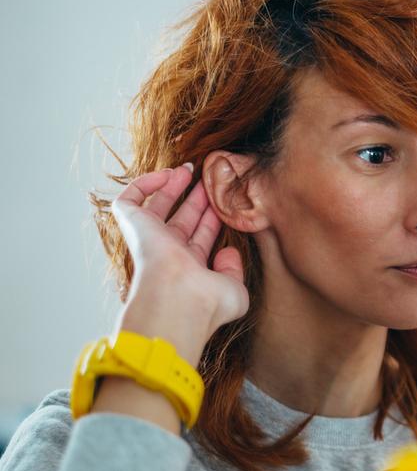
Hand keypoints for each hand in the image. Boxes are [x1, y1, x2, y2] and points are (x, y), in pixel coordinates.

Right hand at [112, 163, 248, 344]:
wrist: (180, 300)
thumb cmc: (207, 301)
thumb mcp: (233, 288)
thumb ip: (233, 269)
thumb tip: (228, 251)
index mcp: (190, 269)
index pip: (201, 239)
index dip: (211, 220)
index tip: (224, 202)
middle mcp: (169, 254)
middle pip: (182, 220)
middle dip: (195, 199)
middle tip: (208, 180)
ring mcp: (151, 239)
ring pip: (158, 207)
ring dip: (173, 186)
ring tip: (189, 169)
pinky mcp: (133, 224)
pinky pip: (130, 199)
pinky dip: (144, 184)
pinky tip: (167, 174)